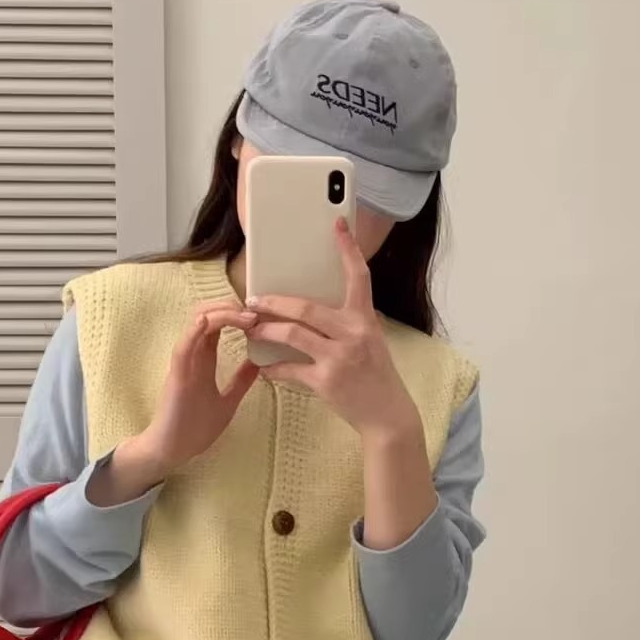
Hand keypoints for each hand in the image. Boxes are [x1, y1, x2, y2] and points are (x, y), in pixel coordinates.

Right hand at [89, 303, 257, 505]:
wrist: (173, 451)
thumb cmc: (195, 428)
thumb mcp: (228, 401)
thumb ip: (241, 381)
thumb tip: (260, 363)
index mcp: (203, 359)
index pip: (217, 324)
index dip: (236, 314)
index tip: (259, 316)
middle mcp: (192, 355)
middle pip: (206, 315)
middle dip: (229, 307)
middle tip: (253, 312)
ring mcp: (183, 363)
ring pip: (196, 324)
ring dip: (219, 314)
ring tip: (242, 315)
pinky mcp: (176, 376)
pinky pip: (182, 348)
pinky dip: (192, 332)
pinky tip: (205, 322)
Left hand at [247, 219, 422, 443]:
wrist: (387, 414)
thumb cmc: (375, 376)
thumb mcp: (369, 341)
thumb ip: (345, 323)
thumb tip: (311, 310)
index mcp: (365, 319)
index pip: (359, 276)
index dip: (348, 249)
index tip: (338, 224)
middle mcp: (354, 333)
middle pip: (306, 307)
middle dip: (274, 302)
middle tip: (254, 300)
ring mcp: (340, 357)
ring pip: (293, 334)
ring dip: (266, 330)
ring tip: (252, 329)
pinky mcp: (326, 381)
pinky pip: (290, 369)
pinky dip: (273, 368)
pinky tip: (264, 368)